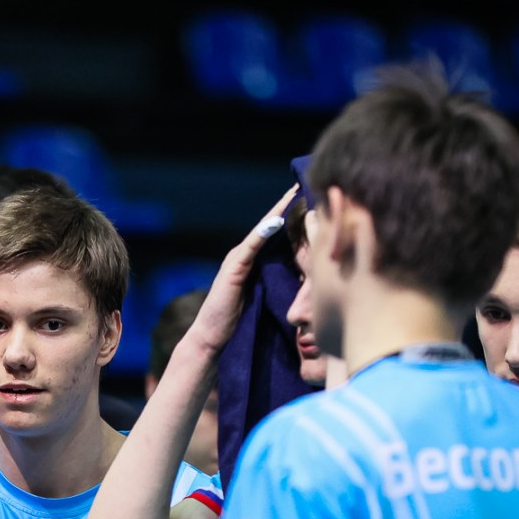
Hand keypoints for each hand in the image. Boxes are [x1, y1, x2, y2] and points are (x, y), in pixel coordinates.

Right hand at [186, 184, 303, 354]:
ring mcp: (236, 259)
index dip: (288, 216)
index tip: (306, 199)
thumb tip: (301, 275)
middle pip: (267, 225)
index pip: (273, 233)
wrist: (212, 334)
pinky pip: (250, 247)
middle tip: (300, 185)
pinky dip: (262, 233)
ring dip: (275, 212)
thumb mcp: (264, 294)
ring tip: (291, 195)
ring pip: (260, 230)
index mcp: (253, 260)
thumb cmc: (238, 319)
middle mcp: (244, 254)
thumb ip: (275, 279)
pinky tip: (275, 221)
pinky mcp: (233, 268)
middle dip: (283, 205)